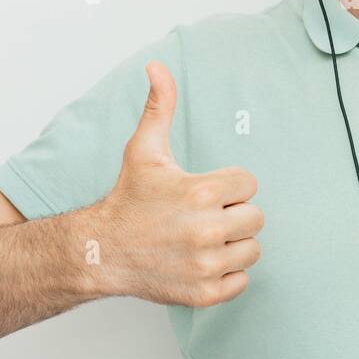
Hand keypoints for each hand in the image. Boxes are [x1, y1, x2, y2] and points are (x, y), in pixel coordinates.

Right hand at [90, 61, 262, 307]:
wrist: (102, 250)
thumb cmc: (128, 199)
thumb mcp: (144, 149)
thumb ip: (160, 106)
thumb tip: (157, 66)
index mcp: (202, 191)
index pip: (249, 184)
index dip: (228, 186)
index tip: (203, 192)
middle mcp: (208, 229)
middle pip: (256, 217)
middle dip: (233, 215)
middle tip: (202, 216)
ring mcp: (207, 264)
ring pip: (252, 250)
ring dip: (233, 245)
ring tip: (202, 239)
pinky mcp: (204, 293)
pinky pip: (242, 282)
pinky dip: (227, 275)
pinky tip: (201, 261)